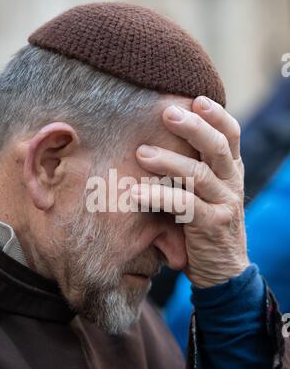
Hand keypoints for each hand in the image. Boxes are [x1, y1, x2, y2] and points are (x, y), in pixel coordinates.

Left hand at [131, 96, 248, 286]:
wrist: (223, 270)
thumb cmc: (204, 225)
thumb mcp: (205, 194)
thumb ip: (193, 170)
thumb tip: (159, 141)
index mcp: (231, 171)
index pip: (231, 135)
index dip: (216, 115)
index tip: (195, 98)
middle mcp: (232, 184)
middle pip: (218, 147)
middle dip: (193, 127)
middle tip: (167, 112)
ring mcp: (224, 205)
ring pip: (199, 175)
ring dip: (169, 161)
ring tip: (142, 153)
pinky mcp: (211, 226)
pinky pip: (185, 206)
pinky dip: (159, 196)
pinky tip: (137, 193)